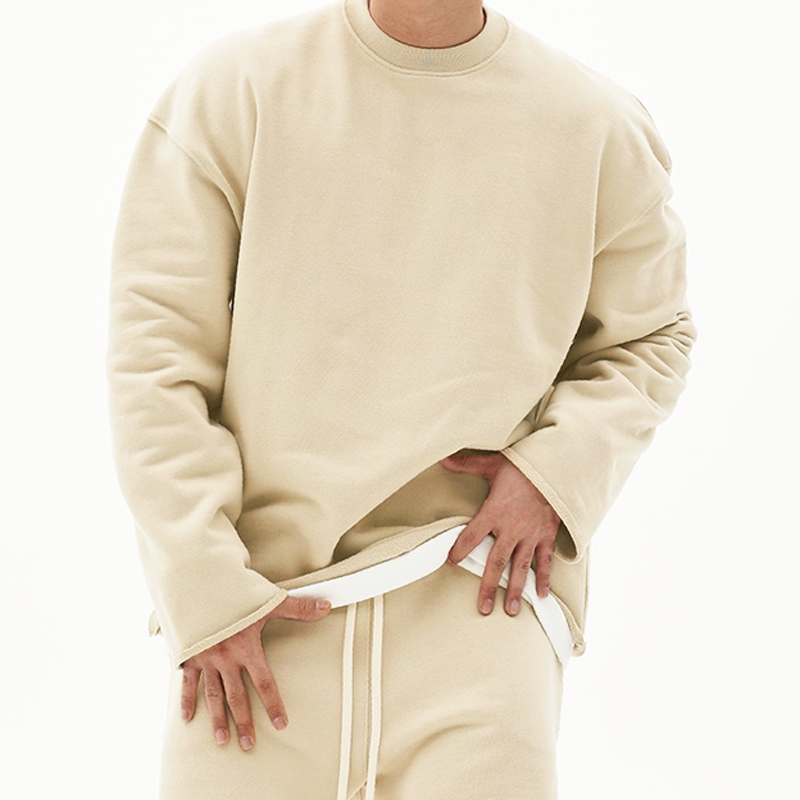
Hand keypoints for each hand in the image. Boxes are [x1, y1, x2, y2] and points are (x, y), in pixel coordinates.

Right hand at [179, 595, 331, 750]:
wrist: (198, 584)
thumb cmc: (235, 592)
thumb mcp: (268, 600)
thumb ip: (298, 607)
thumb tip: (327, 606)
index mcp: (247, 649)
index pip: (264, 683)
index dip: (273, 704)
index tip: (281, 724)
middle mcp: (226, 659)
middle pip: (237, 697)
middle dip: (243, 722)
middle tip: (248, 745)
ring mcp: (205, 658)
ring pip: (213, 695)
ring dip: (217, 719)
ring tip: (221, 740)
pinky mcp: (187, 654)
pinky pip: (186, 682)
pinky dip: (185, 699)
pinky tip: (186, 718)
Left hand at [440, 450, 559, 614]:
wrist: (558, 468)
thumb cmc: (524, 467)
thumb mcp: (494, 464)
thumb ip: (467, 464)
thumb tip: (443, 457)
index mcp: (494, 512)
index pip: (471, 536)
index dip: (459, 550)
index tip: (449, 562)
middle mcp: (511, 528)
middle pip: (496, 562)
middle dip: (489, 586)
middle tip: (483, 608)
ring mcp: (531, 535)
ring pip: (520, 567)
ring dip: (515, 590)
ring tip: (510, 611)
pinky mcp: (547, 536)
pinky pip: (545, 561)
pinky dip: (544, 579)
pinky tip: (540, 595)